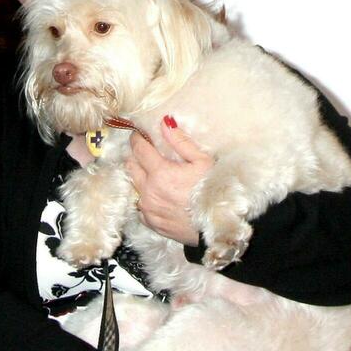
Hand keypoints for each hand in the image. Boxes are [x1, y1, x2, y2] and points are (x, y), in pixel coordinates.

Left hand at [126, 116, 211, 245]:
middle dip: (135, 156)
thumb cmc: (214, 192)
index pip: (139, 149)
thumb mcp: (203, 162)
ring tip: (153, 174)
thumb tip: (165, 122)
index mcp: (160, 173)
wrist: (219, 228)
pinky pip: (140, 205)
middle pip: (131, 166)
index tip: (138, 134)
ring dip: (140, 177)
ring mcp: (148, 208)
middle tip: (145, 153)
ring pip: (134, 185)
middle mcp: (149, 191)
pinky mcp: (151, 222)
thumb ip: (181, 142)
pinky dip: (145, 197)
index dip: (137, 139)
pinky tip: (158, 195)